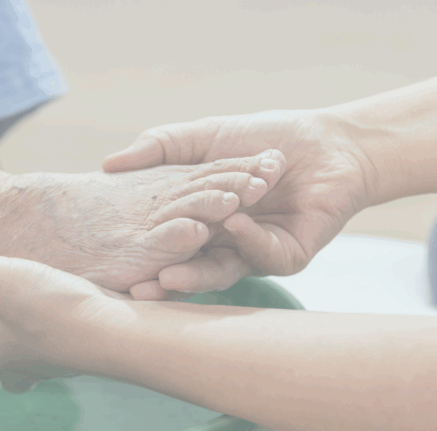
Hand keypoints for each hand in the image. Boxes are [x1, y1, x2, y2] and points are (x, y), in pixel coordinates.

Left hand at [0, 236, 130, 397]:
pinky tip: (58, 301)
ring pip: (29, 359)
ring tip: (12, 318)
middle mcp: (23, 362)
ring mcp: (57, 358)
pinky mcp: (86, 343)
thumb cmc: (53, 310)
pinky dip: (50, 329)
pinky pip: (59, 341)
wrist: (121, 332)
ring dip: (17, 345)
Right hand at [103, 110, 378, 297]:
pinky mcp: (287, 257)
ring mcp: (253, 255)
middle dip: (161, 280)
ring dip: (195, 276)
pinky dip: (246, 239)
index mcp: (200, 223)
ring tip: (168, 277)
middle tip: (135, 288)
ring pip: (220, 273)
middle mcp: (222, 246)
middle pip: (185, 269)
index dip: (139, 252)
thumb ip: (160, 148)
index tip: (109, 260)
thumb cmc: (267, 137)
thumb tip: (107, 164)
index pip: (162, 244)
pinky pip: (262, 256)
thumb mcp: (204, 138)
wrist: (328, 142)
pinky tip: (233, 222)